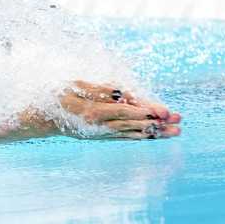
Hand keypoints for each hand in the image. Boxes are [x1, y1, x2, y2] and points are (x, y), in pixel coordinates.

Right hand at [58, 80, 181, 138]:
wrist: (46, 119)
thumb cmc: (60, 97)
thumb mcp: (76, 87)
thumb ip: (99, 90)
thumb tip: (121, 93)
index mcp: (93, 112)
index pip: (124, 112)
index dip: (144, 111)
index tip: (162, 110)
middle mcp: (101, 126)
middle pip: (134, 124)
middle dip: (157, 122)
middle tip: (178, 120)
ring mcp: (103, 134)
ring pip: (134, 133)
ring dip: (156, 132)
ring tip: (177, 131)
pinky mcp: (104, 137)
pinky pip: (127, 137)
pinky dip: (143, 136)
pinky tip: (157, 136)